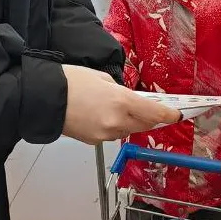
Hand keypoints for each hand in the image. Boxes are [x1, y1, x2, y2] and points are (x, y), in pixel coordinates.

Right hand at [61, 65, 180, 143]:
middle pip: (144, 125)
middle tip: (152, 110)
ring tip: (120, 109)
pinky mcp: (93, 142)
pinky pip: (111, 134)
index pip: (154, 113)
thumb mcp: (101, 78)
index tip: (177, 115)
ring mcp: (105, 134)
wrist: (44, 99)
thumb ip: (120, 91)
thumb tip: (127, 100)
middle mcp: (116, 121)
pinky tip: (103, 115)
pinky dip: (113, 126)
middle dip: (150, 118)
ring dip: (130, 122)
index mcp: (121, 101)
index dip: (169, 115)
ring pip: (127, 131)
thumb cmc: (70, 81)